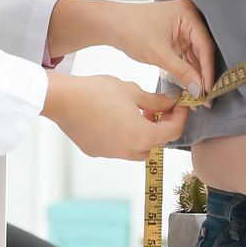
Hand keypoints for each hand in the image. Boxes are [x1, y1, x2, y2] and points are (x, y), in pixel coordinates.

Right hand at [42, 72, 188, 161]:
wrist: (64, 99)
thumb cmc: (97, 92)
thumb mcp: (133, 92)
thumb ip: (157, 100)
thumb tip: (173, 101)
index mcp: (141, 136)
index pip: (172, 132)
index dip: (181, 117)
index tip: (181, 105)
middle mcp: (127, 151)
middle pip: (156, 144)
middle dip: (162, 127)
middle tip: (161, 108)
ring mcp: (111, 154)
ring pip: (137, 149)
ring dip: (143, 134)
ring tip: (138, 113)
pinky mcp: (97, 152)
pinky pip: (118, 148)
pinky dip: (124, 137)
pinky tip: (117, 118)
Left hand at [108, 0, 216, 99]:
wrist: (110, 25)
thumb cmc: (131, 30)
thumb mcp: (158, 54)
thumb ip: (181, 72)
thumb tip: (199, 91)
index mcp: (188, 13)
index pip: (205, 45)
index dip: (208, 70)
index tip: (209, 91)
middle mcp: (190, 18)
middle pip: (203, 50)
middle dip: (202, 75)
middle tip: (205, 99)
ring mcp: (183, 28)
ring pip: (195, 56)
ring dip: (195, 75)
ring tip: (197, 98)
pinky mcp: (176, 37)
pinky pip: (186, 56)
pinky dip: (186, 71)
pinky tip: (190, 87)